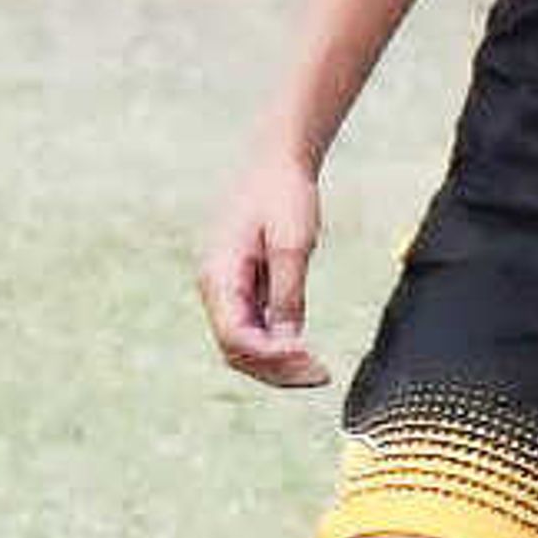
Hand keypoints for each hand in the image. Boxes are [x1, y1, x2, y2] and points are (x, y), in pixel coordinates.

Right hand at [197, 144, 330, 387]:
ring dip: (278, 363)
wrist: (277, 161)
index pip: (236, 338)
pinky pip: (254, 328)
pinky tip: (304, 350)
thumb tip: (288, 341)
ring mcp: (227, 289)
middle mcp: (216, 288)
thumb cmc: (283, 194)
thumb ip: (288, 293)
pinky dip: (277, 344)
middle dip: (276, 369)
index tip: (310, 358)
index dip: (272, 357)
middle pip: (237, 350)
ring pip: (245, 344)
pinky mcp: (243, 287)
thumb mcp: (292, 243)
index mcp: (218, 277)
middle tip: (321, 375)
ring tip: (317, 371)